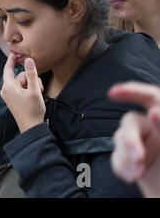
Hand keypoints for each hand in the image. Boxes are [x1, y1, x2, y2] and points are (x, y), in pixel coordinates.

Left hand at [0, 54, 45, 132]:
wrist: (31, 127)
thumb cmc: (33, 110)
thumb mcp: (34, 89)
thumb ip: (32, 73)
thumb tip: (28, 60)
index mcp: (8, 87)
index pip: (8, 69)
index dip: (11, 61)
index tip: (13, 54)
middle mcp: (6, 90)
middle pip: (19, 77)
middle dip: (30, 79)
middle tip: (39, 87)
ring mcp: (9, 96)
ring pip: (22, 83)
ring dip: (31, 85)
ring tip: (39, 93)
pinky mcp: (13, 100)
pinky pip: (20, 90)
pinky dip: (28, 90)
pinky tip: (35, 96)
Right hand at [108, 82, 159, 196]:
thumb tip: (154, 110)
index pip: (151, 98)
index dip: (133, 91)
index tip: (113, 93)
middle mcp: (153, 130)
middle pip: (130, 121)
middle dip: (129, 140)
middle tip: (138, 157)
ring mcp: (142, 145)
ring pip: (119, 138)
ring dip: (125, 156)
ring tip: (136, 172)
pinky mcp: (132, 160)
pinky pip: (115, 156)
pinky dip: (121, 166)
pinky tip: (131, 176)